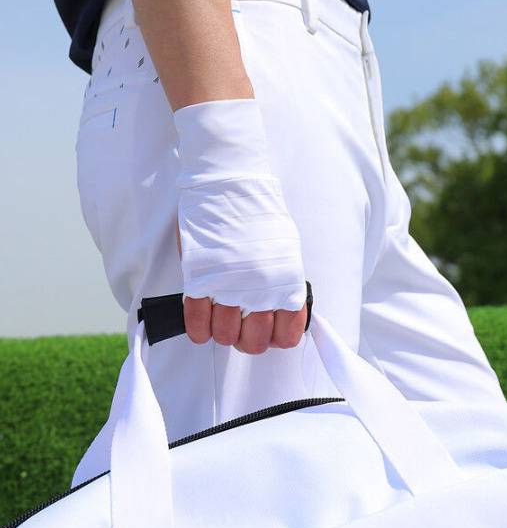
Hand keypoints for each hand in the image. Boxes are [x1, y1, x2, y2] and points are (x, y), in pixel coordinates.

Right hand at [175, 219, 307, 353]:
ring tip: (221, 314)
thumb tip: (283, 309)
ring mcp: (230, 287)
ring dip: (222, 330)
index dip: (276, 337)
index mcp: (287, 283)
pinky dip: (198, 328)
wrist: (229, 185)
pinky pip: (198, 322)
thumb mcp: (286, 249)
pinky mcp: (200, 279)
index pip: (287, 336)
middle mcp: (262, 290)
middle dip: (247, 338)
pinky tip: (202, 321)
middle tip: (242, 323)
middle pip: (254, 342)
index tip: (269, 328)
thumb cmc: (259, 213)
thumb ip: (284, 282)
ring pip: (225, 336)